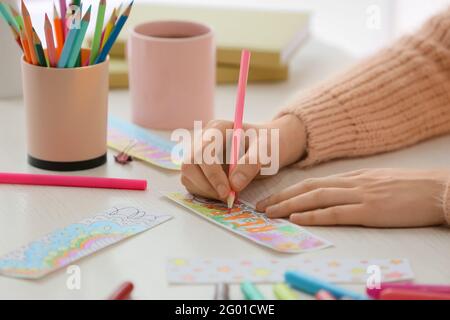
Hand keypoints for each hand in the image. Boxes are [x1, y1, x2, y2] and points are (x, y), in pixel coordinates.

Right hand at [181, 115, 305, 200]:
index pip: (203, 151)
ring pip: (188, 176)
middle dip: (206, 185)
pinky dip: (206, 193)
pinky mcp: (199, 169)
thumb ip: (251, 163)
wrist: (268, 147)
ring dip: (206, 191)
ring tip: (229, 195)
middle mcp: (203, 139)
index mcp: (217, 129)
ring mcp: (198, 154)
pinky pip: (192, 184)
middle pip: (189, 164)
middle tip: (227, 198)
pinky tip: (224, 193)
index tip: (228, 191)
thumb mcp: (267, 150)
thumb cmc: (268, 144)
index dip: (212, 173)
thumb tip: (234, 184)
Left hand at [256, 169, 447, 226]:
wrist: (438, 189)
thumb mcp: (378, 181)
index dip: (291, 190)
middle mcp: (351, 183)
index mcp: (353, 177)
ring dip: (290, 205)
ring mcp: (360, 195)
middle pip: (308, 188)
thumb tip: (338, 193)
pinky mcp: (370, 210)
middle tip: (261, 207)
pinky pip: (336, 212)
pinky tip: (298, 218)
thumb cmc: (411, 188)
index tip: (274, 197)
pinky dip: (314, 215)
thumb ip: (357, 186)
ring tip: (270, 213)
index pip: (314, 182)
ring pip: (316, 197)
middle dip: (282, 197)